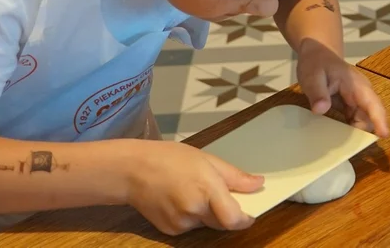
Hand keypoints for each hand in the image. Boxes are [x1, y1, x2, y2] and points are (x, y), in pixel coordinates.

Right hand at [125, 141, 262, 234]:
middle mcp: (194, 210)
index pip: (234, 219)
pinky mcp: (170, 230)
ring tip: (194, 191)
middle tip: (219, 194)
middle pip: (222, 222)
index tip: (250, 213)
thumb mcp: (207, 159)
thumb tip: (258, 184)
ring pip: (206, 224)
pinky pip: (190, 227)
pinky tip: (180, 199)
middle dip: (227, 212)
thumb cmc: (169, 159)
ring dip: (208, 213)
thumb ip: (235, 176)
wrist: (132, 170)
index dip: (245, 219)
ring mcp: (180, 223)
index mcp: (207, 190)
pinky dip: (192, 217)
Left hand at [296, 38, 389, 137]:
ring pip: (363, 121)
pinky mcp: (350, 106)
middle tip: (348, 148)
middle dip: (364, 133)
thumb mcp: (312, 76)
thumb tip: (321, 109)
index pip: (373, 103)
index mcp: (356, 85)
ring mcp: (357, 101)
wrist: (318, 54)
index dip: (380, 119)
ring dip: (355, 134)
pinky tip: (337, 138)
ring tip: (341, 147)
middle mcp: (362, 94)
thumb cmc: (317, 62)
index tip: (384, 135)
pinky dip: (348, 131)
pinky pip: (354, 121)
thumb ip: (318, 92)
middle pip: (370, 117)